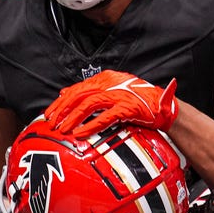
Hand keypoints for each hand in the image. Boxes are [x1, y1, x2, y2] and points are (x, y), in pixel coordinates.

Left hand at [45, 71, 177, 135]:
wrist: (164, 105)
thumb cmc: (138, 100)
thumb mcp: (113, 91)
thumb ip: (92, 91)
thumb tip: (65, 93)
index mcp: (105, 79)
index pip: (78, 88)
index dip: (61, 101)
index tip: (49, 113)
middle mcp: (110, 84)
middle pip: (79, 94)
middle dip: (62, 109)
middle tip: (50, 122)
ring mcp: (119, 95)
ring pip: (89, 104)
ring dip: (73, 117)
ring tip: (62, 129)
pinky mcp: (128, 108)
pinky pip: (105, 117)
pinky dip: (91, 126)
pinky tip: (80, 134)